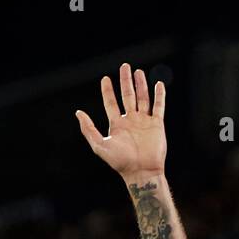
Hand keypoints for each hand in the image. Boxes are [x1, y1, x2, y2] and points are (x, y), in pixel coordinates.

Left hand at [76, 64, 165, 181]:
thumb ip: (89, 129)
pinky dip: (159, 95)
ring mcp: (144, 121)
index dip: (108, 91)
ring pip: (143, 98)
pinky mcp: (157, 124)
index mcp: (117, 124)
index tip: (105, 79)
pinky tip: (158, 84)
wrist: (141, 171)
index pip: (111, 103)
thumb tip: (78, 113)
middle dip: (125, 81)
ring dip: (141, 84)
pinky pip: (158, 106)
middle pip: (127, 96)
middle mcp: (130, 120)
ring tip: (138, 72)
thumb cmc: (119, 161)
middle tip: (124, 66)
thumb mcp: (99, 145)